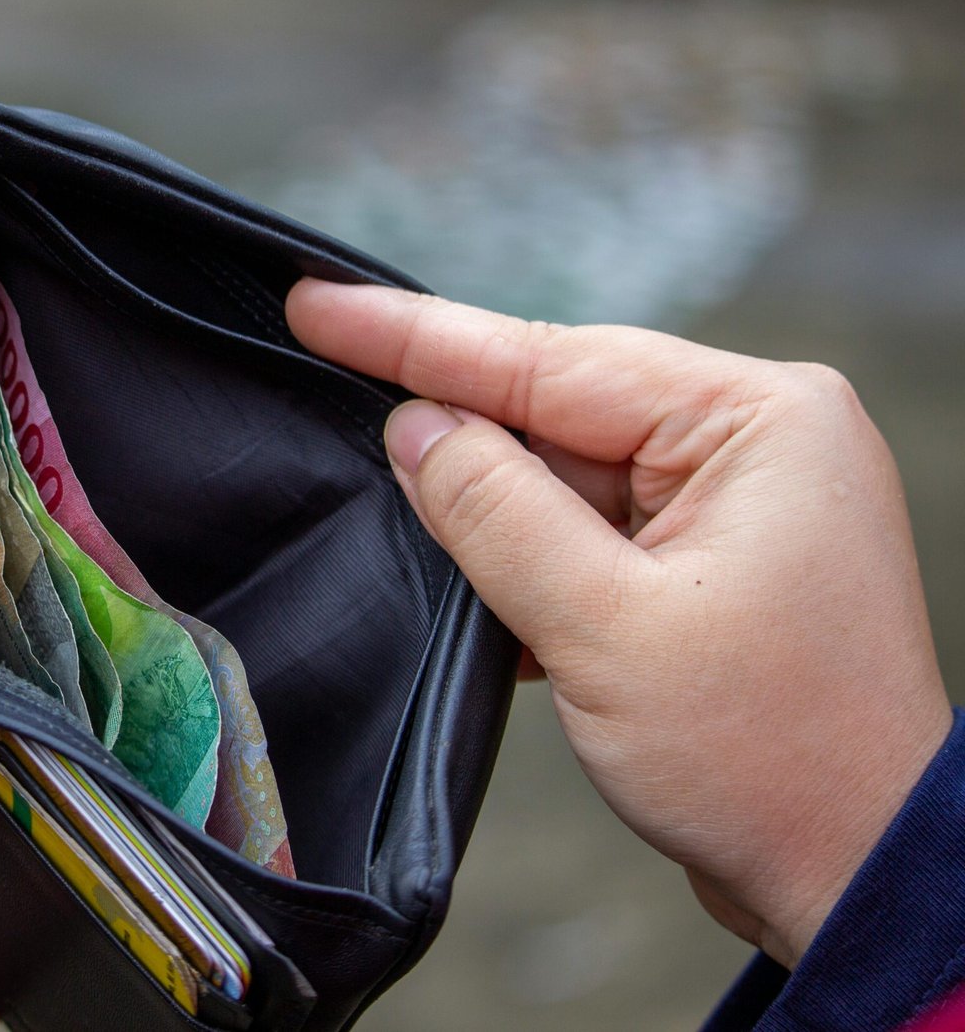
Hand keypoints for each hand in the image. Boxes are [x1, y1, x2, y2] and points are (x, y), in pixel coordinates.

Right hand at [287, 280, 952, 968]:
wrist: (858, 873)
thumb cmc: (764, 757)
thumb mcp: (603, 627)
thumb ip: (495, 510)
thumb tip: (413, 427)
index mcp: (755, 420)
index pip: (548, 357)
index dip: (414, 334)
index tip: (316, 302)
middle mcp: (756, 438)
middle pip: (559, 409)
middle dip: (457, 433)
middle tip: (332, 402)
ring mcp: (740, 499)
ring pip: (568, 472)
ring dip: (497, 515)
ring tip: (419, 531)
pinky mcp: (717, 557)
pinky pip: (595, 525)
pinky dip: (535, 558)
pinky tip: (494, 599)